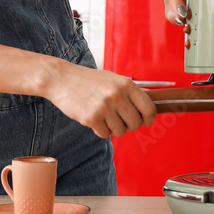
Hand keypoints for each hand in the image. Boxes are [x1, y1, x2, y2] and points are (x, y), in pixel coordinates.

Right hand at [40, 60, 156, 138]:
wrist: (62, 79)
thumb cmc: (89, 80)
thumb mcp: (113, 79)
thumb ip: (131, 92)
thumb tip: (151, 104)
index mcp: (126, 84)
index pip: (149, 108)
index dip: (148, 118)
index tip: (144, 120)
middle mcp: (117, 95)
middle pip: (136, 123)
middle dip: (128, 125)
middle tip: (118, 118)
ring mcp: (104, 107)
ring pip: (120, 131)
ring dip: (113, 127)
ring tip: (103, 115)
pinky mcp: (91, 118)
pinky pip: (105, 134)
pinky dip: (100, 130)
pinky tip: (93, 117)